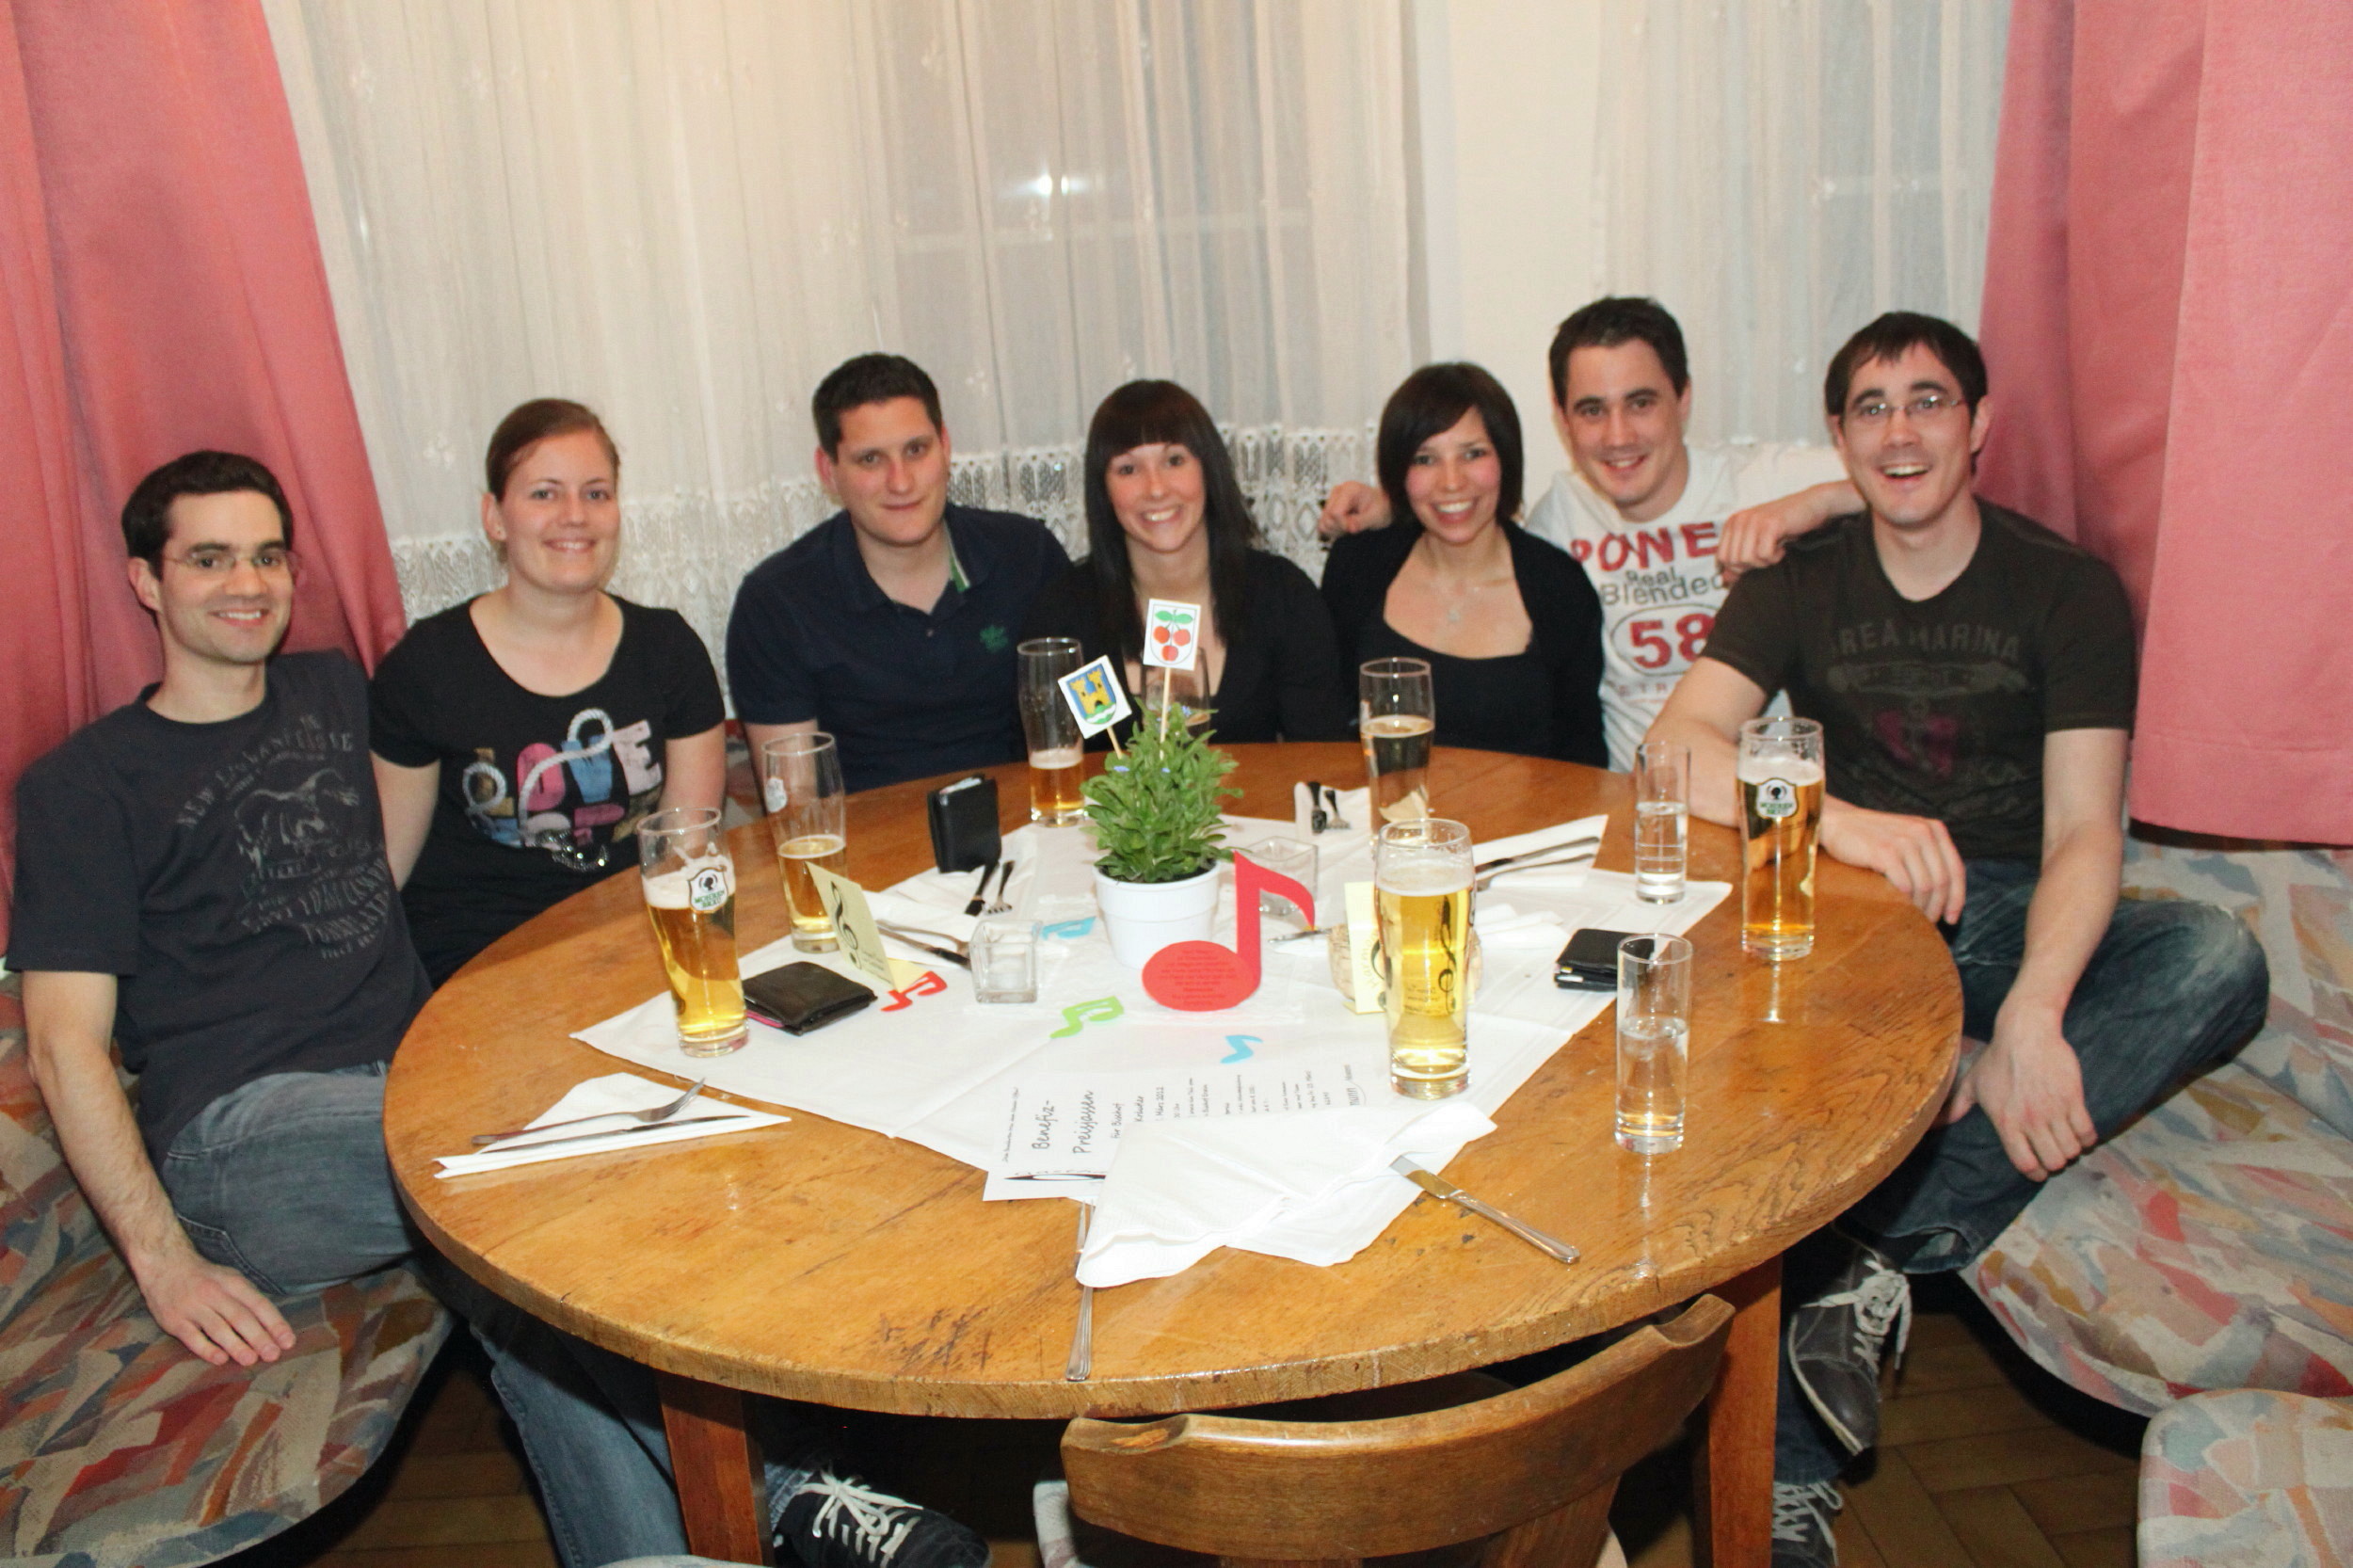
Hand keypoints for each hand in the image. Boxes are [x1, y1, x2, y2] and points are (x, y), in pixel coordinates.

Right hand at [133, 1247, 296, 1366]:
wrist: (165, 1265)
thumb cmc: (206, 1278)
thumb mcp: (230, 1279)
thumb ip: (249, 1300)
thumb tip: (272, 1327)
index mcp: (233, 1283)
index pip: (258, 1304)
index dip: (275, 1323)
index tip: (288, 1341)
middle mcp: (214, 1294)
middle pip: (240, 1317)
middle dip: (259, 1337)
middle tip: (273, 1355)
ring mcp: (193, 1307)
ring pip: (218, 1328)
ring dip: (236, 1345)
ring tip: (251, 1360)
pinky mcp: (174, 1320)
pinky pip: (192, 1337)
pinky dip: (207, 1349)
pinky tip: (220, 1359)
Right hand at [1317, 480, 1389, 539]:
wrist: (1382, 506)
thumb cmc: (1381, 508)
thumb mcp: (1376, 516)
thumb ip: (1362, 522)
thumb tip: (1349, 528)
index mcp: (1350, 489)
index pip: (1335, 513)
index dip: (1343, 525)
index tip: (1354, 528)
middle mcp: (1338, 492)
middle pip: (1327, 518)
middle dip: (1340, 528)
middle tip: (1355, 527)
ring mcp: (1332, 500)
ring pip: (1323, 523)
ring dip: (1336, 530)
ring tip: (1351, 526)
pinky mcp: (1329, 509)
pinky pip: (1323, 525)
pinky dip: (1333, 530)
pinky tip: (1345, 527)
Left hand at [1718, 493, 1816, 581]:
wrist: (1811, 505)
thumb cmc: (1784, 526)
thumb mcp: (1757, 542)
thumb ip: (1739, 560)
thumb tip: (1725, 580)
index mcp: (1732, 523)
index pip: (1722, 558)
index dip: (1738, 567)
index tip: (1756, 560)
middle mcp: (1739, 520)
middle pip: (1734, 561)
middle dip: (1752, 566)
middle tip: (1767, 555)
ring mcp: (1753, 521)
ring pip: (1747, 559)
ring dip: (1764, 562)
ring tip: (1775, 550)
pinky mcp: (1770, 524)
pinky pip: (1764, 555)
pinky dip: (1775, 557)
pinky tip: (1782, 548)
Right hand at [1820, 802, 1966, 924]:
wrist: (1837, 821)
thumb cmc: (1872, 837)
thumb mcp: (1907, 837)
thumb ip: (1927, 856)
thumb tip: (1945, 896)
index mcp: (1934, 829)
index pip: (1956, 870)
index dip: (1957, 898)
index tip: (1951, 918)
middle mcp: (1923, 832)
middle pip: (1942, 881)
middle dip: (1937, 907)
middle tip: (1928, 923)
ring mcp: (1904, 841)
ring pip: (1925, 886)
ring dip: (1920, 908)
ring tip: (1912, 919)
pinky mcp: (1885, 851)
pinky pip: (1904, 886)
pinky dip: (1904, 903)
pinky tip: (1899, 910)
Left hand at [1944, 1007, 2095, 1179]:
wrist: (2025, 1032)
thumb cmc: (1997, 1058)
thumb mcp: (1973, 1083)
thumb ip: (1956, 1108)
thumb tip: (1934, 1124)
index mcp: (2005, 1122)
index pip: (2024, 1163)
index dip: (2034, 1172)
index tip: (2039, 1171)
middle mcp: (2030, 1120)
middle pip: (2053, 1161)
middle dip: (2055, 1163)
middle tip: (2055, 1155)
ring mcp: (2053, 1110)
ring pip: (2071, 1149)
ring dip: (2071, 1150)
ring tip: (2067, 1143)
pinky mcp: (2073, 1098)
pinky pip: (2087, 1131)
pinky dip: (2087, 1138)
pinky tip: (2081, 1133)